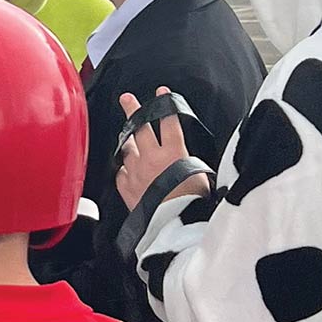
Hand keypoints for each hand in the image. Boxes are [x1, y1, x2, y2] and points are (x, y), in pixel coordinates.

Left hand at [116, 86, 205, 208]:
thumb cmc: (191, 206)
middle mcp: (151, 158)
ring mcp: (136, 171)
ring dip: (129, 142)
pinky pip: (122, 171)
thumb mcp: (199, 177)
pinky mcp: (126, 186)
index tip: (162, 93)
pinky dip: (126, 168)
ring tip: (129, 138)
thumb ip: (188, 162)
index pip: (168, 120)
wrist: (174, 228)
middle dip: (133, 109)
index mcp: (173, 153)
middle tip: (127, 98)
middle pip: (139, 126)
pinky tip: (130, 170)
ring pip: (128, 148)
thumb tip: (184, 158)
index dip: (165, 104)